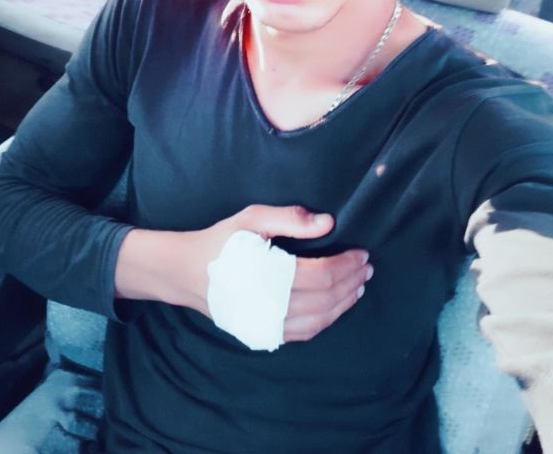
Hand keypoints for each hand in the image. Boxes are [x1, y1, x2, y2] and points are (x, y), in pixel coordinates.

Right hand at [166, 204, 372, 342]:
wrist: (185, 272)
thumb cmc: (220, 241)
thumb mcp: (251, 218)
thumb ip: (289, 218)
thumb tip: (328, 223)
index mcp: (267, 275)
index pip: (322, 276)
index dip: (347, 265)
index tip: (362, 253)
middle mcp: (267, 306)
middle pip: (325, 301)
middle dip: (351, 283)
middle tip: (367, 268)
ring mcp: (264, 326)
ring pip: (318, 321)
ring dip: (343, 304)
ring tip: (358, 286)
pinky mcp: (260, 335)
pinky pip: (302, 334)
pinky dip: (325, 321)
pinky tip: (334, 307)